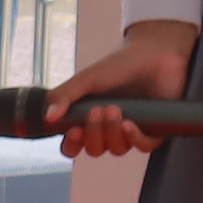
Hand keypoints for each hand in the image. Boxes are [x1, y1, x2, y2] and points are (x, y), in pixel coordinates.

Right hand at [45, 23, 196, 156]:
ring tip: (115, 110)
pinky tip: (130, 124)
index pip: (74, 145)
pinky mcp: (155, 130)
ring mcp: (131, 130)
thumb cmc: (119, 64)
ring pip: (117, 149)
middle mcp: (109, 129)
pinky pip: (143, 147)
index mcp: (88, 118)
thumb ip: (65, 96)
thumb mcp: (87, 79)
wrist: (154, 52)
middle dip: (94, 134)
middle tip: (98, 110)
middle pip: (94, 150)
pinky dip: (134, 139)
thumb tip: (48, 118)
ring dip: (112, 133)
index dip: (72, 144)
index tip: (74, 130)